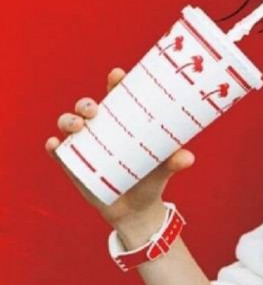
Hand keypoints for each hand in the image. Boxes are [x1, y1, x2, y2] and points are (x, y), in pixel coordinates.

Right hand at [45, 67, 195, 227]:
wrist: (136, 210)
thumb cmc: (152, 179)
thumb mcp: (164, 169)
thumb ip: (174, 162)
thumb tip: (188, 158)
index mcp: (124, 121)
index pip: (118, 95)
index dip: (115, 81)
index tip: (117, 74)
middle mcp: (102, 128)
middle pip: (88, 107)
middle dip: (86, 103)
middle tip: (95, 110)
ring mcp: (85, 145)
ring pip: (69, 124)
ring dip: (69, 120)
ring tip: (78, 126)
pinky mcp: (73, 164)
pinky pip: (58, 152)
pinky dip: (53, 146)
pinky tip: (54, 144)